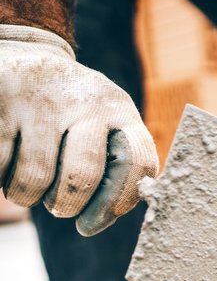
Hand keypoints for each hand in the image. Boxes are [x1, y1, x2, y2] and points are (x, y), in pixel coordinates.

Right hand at [0, 25, 157, 235]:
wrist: (28, 57)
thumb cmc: (74, 111)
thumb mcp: (105, 124)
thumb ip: (114, 166)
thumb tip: (96, 223)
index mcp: (120, 111)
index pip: (138, 163)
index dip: (118, 202)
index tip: (92, 223)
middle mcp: (86, 102)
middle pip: (81, 177)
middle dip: (66, 205)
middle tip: (59, 207)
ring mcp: (42, 101)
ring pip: (34, 178)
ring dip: (27, 196)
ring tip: (29, 185)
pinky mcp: (1, 102)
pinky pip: (0, 166)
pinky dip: (1, 178)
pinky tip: (7, 164)